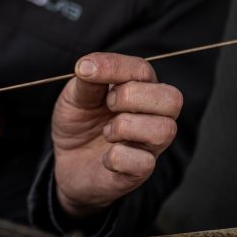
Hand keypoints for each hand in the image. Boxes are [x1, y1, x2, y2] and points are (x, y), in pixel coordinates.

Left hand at [51, 52, 182, 220]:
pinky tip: (105, 157)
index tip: (84, 71)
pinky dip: (118, 157)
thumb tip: (88, 65)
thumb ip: (86, 79)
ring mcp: (150, 145)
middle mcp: (153, 115)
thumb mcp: (76, 96)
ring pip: (164, 130)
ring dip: (126, 127)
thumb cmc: (79, 122)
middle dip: (132, 96)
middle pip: (172, 98)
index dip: (115, 67)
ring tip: (106, 132)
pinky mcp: (140, 172)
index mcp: (140, 89)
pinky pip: (144, 162)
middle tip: (108, 104)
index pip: (144, 70)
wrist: (65, 160)